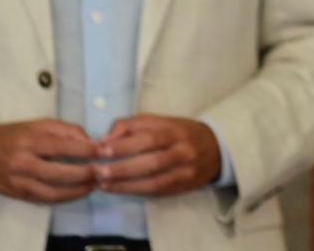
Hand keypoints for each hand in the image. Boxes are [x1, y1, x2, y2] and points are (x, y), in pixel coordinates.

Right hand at [0, 120, 96, 203]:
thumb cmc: (15, 135)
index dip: (86, 149)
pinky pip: (44, 199)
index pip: (62, 146)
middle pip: (58, 173)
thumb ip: (65, 130)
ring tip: (96, 185)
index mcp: (29, 140)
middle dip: (84, 174)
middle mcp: (22, 162)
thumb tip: (90, 141)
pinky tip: (79, 192)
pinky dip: (64, 198)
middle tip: (105, 172)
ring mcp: (19, 181)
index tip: (106, 151)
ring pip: (52, 191)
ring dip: (77, 190)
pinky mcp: (18, 194)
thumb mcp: (38, 124)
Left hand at [94, 114, 221, 196]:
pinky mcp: (182, 187)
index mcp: (176, 131)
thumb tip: (107, 138)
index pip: (149, 138)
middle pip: (151, 162)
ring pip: (153, 181)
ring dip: (125, 184)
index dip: (125, 145)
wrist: (216, 149)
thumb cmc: (181, 132)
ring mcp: (184, 172)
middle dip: (122, 168)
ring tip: (102, 184)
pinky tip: (118, 189)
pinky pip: (156, 191)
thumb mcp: (161, 121)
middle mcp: (182, 152)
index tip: (101, 150)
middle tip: (97, 172)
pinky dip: (135, 191)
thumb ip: (133, 125)